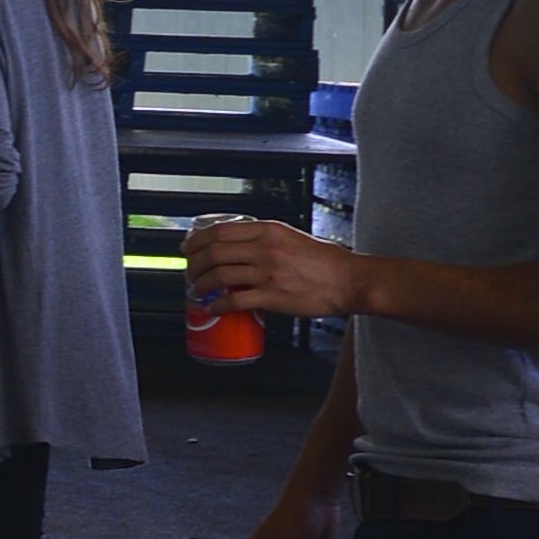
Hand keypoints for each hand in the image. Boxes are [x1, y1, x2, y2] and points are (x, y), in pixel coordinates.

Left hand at [190, 217, 357, 324]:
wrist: (349, 281)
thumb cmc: (326, 262)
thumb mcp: (292, 237)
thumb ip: (267, 240)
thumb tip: (242, 248)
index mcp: (268, 230)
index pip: (220, 230)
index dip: (197, 240)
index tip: (189, 248)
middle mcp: (264, 248)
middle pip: (213, 252)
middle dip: (193, 264)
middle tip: (189, 272)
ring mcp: (267, 272)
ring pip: (218, 276)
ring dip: (200, 285)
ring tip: (197, 291)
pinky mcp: (272, 296)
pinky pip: (233, 301)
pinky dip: (216, 305)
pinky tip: (212, 308)